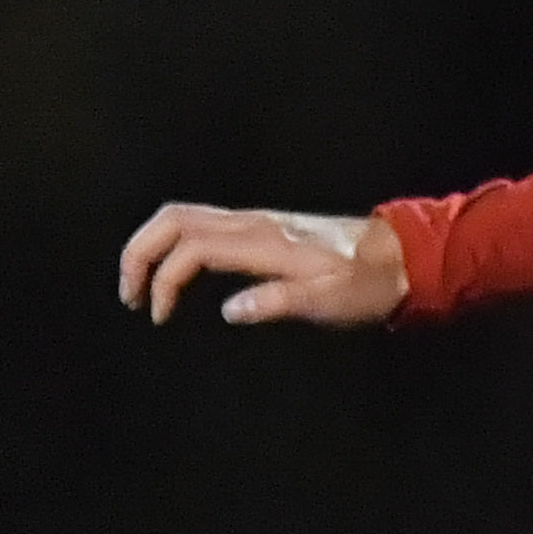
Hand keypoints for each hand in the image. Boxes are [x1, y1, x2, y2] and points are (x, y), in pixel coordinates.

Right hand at [118, 204, 406, 327]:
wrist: (402, 258)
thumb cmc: (368, 283)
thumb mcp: (331, 299)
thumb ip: (280, 302)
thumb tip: (230, 309)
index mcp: (264, 240)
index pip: (192, 248)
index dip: (165, 281)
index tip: (160, 317)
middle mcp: (255, 222)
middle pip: (175, 218)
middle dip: (139, 253)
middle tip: (130, 296)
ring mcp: (258, 220)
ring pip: (186, 216)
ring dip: (153, 245)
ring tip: (143, 288)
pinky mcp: (263, 227)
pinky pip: (203, 223)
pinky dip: (174, 243)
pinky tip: (177, 274)